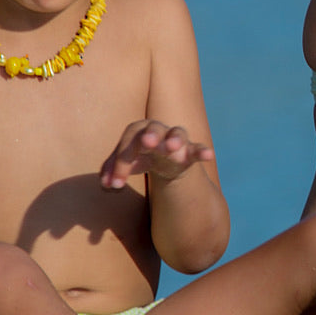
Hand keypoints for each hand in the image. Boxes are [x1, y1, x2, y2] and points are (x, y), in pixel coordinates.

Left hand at [100, 119, 214, 189]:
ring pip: (177, 134)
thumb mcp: (126, 163)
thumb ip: (113, 170)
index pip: (128, 144)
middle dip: (151, 134)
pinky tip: (208, 155)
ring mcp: (176, 139)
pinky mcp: (191, 151)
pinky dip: (202, 151)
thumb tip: (107, 184)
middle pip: (153, 128)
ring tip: (172, 147)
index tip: (116, 185)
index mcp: (139, 131)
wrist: (166, 162)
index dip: (121, 163)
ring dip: (174, 139)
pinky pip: (198, 149)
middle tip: (147, 142)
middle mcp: (159, 130)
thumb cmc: (141, 158)